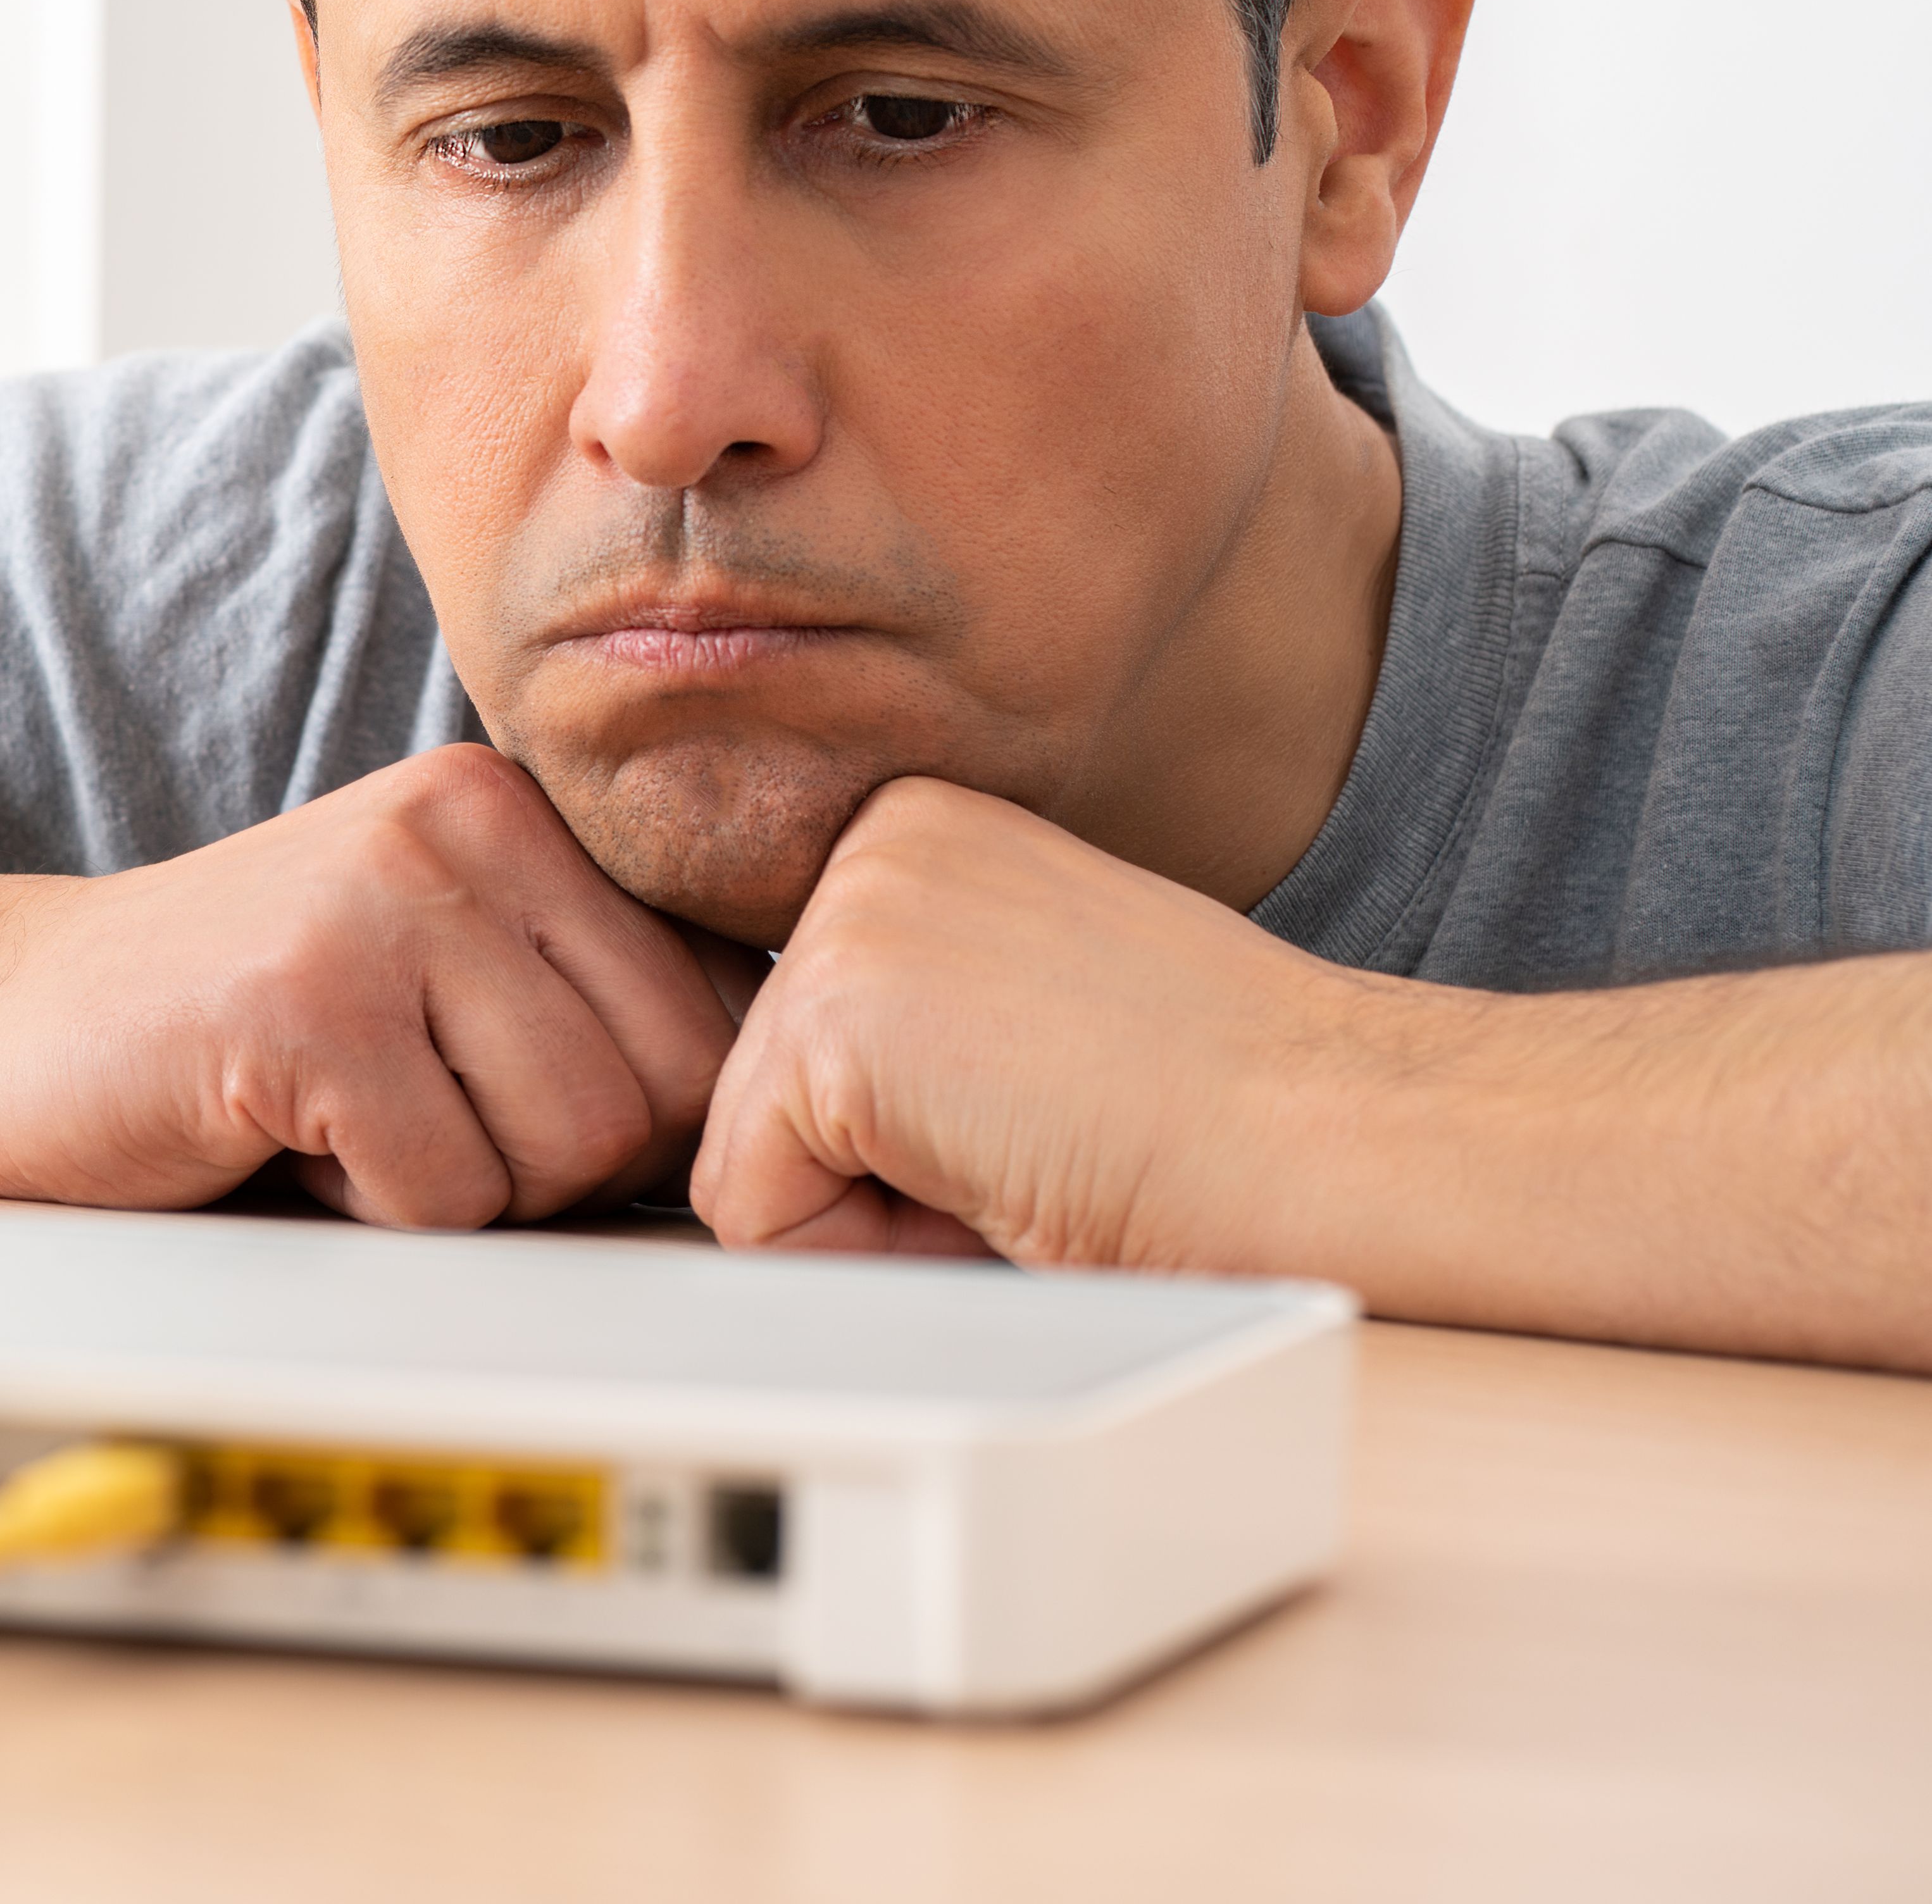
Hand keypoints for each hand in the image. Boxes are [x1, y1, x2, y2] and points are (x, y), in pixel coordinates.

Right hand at [0, 745, 757, 1227]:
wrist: (7, 1022)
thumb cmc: (243, 1028)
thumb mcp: (438, 966)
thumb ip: (587, 995)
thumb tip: (778, 1107)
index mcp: (515, 810)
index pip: (716, 1005)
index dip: (639, 1113)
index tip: (520, 1110)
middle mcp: (463, 824)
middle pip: (658, 1088)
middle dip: (558, 1162)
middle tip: (422, 1124)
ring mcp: (379, 904)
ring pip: (567, 1148)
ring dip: (462, 1187)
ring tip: (353, 1120)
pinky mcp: (304, 1005)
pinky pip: (446, 1194)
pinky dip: (372, 1211)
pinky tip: (291, 1139)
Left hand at [690, 777, 1378, 1269]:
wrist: (1341, 1141)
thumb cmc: (1224, 1120)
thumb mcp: (1021, 1024)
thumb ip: (906, 1029)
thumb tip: (780, 1121)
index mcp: (922, 837)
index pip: (799, 1039)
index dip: (905, 1137)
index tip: (1039, 1113)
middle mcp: (872, 843)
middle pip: (756, 1095)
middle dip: (880, 1181)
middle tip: (1040, 1147)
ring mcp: (847, 913)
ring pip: (748, 1155)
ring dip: (882, 1219)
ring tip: (1028, 1159)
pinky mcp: (835, 1010)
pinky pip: (751, 1209)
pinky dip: (866, 1251)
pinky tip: (1001, 1180)